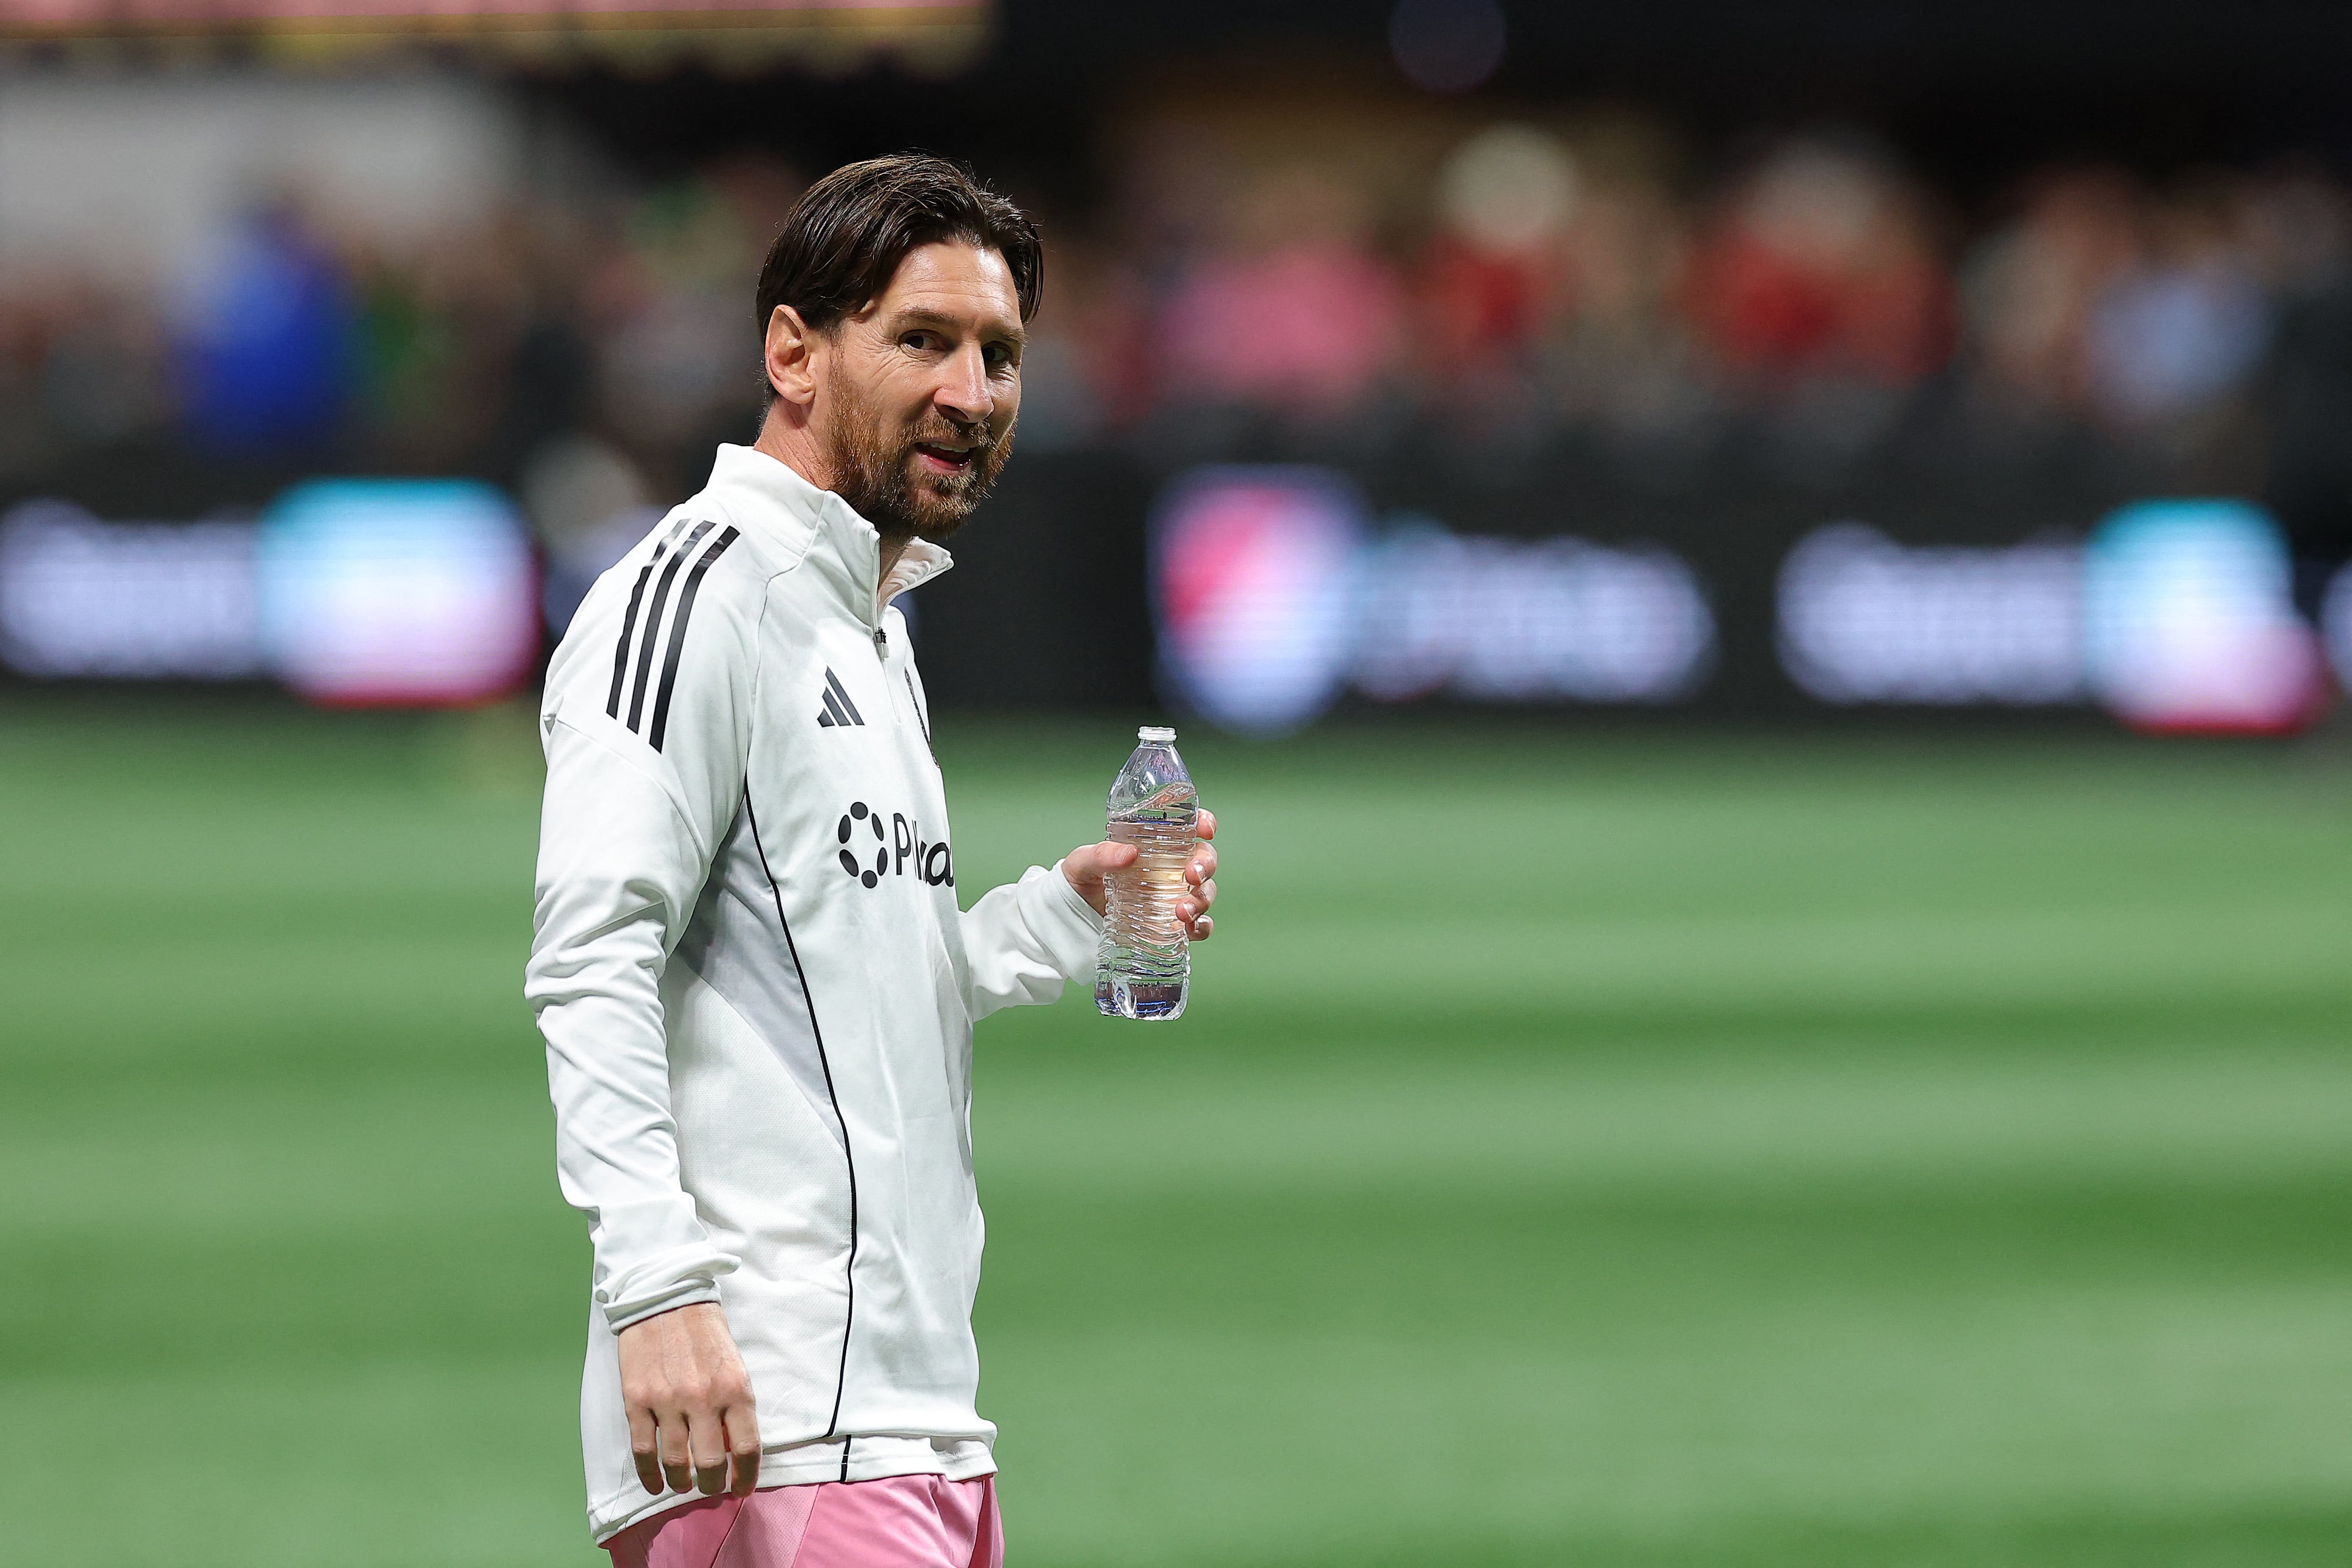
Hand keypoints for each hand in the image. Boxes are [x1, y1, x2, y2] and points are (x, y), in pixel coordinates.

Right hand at [615, 1301, 760, 1496]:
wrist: (666, 1299)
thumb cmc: (706, 1333)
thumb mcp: (734, 1366)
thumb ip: (735, 1405)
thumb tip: (731, 1450)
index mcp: (735, 1388)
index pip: (745, 1448)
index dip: (745, 1477)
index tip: (741, 1489)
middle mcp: (702, 1398)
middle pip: (709, 1463)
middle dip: (711, 1484)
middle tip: (710, 1487)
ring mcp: (667, 1400)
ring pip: (675, 1462)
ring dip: (681, 1482)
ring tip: (684, 1484)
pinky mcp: (636, 1400)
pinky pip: (642, 1450)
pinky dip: (649, 1475)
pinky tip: (655, 1483)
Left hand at [1062, 807, 1218, 940]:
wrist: (1072, 919)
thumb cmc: (1080, 881)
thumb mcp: (1083, 863)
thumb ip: (1101, 855)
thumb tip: (1129, 853)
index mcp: (1153, 845)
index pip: (1187, 827)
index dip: (1204, 823)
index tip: (1205, 830)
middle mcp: (1169, 868)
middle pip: (1204, 859)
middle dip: (1205, 865)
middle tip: (1191, 875)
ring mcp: (1173, 896)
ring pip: (1204, 891)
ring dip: (1202, 899)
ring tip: (1183, 911)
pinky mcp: (1172, 923)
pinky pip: (1198, 924)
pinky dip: (1201, 927)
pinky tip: (1191, 930)